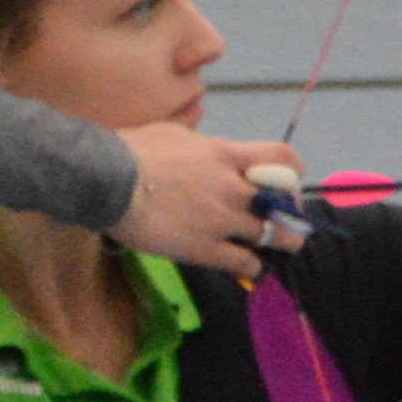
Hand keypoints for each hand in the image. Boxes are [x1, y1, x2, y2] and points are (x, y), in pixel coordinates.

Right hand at [112, 122, 307, 276]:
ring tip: (283, 248)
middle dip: (289, 213)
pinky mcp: (207, 249)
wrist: (109, 179)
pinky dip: (252, 265)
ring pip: (272, 236)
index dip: (292, 172)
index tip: (286, 182)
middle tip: (284, 220)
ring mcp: (223, 220)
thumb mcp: (176, 134)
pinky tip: (249, 266)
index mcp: (227, 155)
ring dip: (282, 243)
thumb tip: (204, 151)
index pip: (282, 158)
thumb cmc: (134, 150)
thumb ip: (201, 147)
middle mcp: (234, 188)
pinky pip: (245, 262)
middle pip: (284, 203)